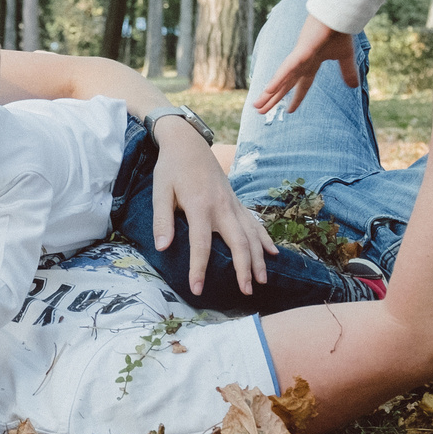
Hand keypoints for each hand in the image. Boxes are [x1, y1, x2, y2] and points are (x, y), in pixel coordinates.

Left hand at [148, 118, 274, 295]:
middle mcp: (221, 206)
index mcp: (199, 206)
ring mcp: (232, 203)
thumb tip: (162, 247)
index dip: (199, 268)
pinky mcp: (236, 201)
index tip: (197, 288)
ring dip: (258, 258)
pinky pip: (254, 223)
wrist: (188, 142)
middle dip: (244, 268)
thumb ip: (162, 220)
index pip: (201, 244)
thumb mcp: (160, 191)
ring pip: (251, 235)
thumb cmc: (171, 168)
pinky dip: (264, 239)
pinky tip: (272, 253)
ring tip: (262, 280)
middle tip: (247, 291)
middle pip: (238, 242)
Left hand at [251, 15, 360, 114]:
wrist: (339, 15)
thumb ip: (347, 72)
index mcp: (312, 64)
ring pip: (281, 79)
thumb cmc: (340, 31)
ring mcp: (299, 57)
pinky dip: (278, 79)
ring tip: (256, 106)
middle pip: (285, 85)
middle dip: (273, 99)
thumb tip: (354, 86)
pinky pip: (287, 68)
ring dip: (269, 94)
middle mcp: (302, 62)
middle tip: (260, 111)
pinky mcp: (301, 51)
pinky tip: (268, 90)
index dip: (295, 98)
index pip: (302, 85)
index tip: (289, 111)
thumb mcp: (345, 57)